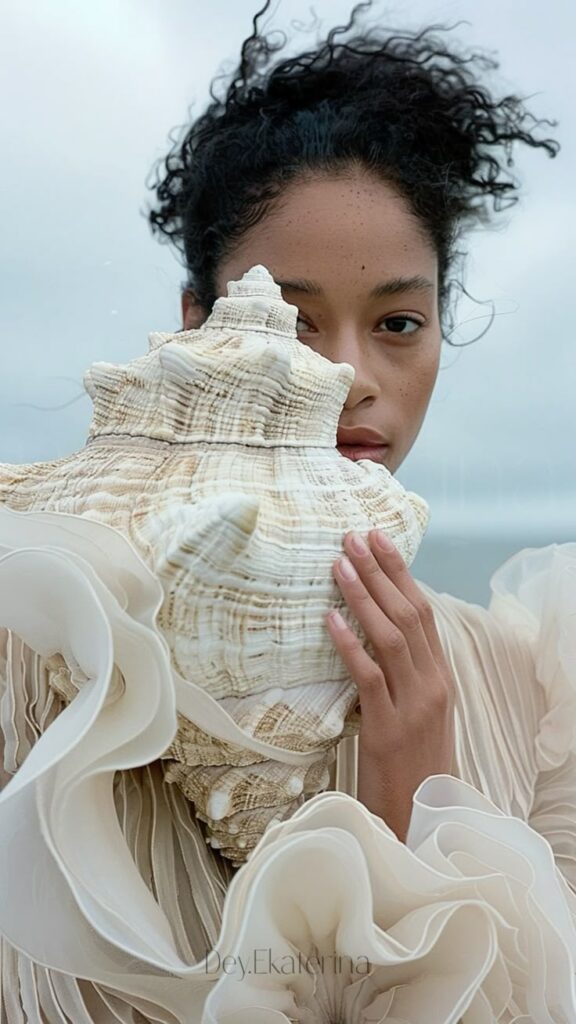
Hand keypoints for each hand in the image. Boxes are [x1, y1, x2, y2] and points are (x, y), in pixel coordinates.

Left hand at [325, 529, 455, 842]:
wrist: (421, 820)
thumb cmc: (412, 766)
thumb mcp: (416, 713)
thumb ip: (403, 675)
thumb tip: (371, 633)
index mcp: (440, 678)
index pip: (422, 612)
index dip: (400, 573)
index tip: (379, 540)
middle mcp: (432, 685)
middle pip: (408, 615)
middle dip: (380, 572)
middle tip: (355, 537)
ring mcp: (413, 706)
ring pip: (391, 638)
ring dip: (363, 598)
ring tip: (339, 565)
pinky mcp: (388, 729)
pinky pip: (368, 677)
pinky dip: (350, 645)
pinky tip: (330, 620)